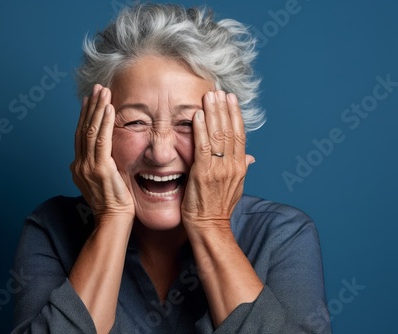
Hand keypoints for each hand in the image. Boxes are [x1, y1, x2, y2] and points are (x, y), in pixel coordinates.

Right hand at [70, 84, 134, 221]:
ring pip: (91, 131)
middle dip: (90, 106)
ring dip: (97, 109)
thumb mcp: (100, 183)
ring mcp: (88, 166)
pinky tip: (109, 108)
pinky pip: (101, 140)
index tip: (90, 100)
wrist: (113, 221)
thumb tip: (97, 158)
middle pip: (83, 129)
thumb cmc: (112, 204)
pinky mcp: (100, 169)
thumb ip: (97, 167)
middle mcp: (79, 164)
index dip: (85, 116)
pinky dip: (104, 122)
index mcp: (79, 167)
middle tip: (97, 89)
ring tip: (103, 92)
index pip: (81, 135)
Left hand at [181, 91, 254, 229]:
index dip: (235, 115)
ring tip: (209, 96)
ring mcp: (219, 169)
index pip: (240, 135)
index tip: (231, 100)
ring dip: (213, 113)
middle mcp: (232, 165)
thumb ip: (242, 169)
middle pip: (230, 130)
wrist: (210, 227)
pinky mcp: (203, 173)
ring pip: (218, 135)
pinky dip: (201, 130)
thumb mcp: (236, 187)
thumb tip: (251, 157)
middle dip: (224, 109)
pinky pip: (202, 147)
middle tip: (219, 91)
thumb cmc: (219, 208)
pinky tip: (198, 115)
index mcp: (241, 166)